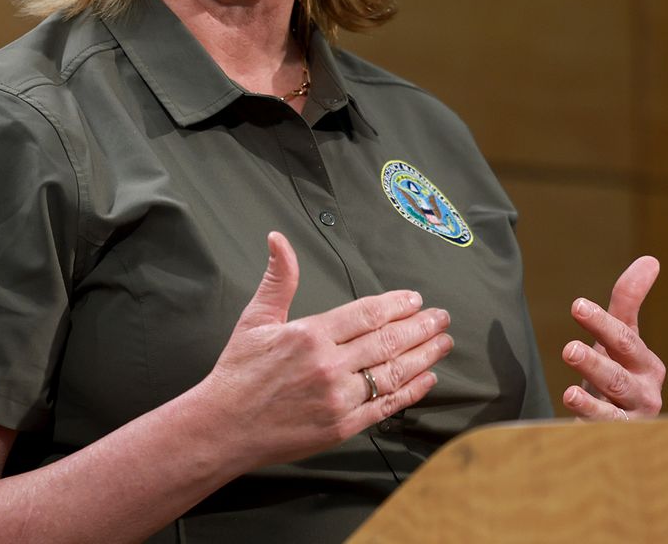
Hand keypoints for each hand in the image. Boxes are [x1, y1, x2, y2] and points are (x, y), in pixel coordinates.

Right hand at [197, 232, 451, 467]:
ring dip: (424, 356)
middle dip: (420, 327)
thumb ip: (278, 279)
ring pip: (393, 373)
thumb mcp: (256, 318)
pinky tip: (428, 379)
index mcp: (309, 335)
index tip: (415, 299)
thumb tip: (278, 239)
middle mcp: (329, 366)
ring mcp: (339, 399)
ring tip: (443, 342)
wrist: (224, 427)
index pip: (366, 314)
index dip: (396, 305)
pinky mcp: (343, 427)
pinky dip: (411, 392)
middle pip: (387, 342)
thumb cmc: (238, 371)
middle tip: (442, 317)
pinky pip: (387, 406)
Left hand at [560, 255, 665, 420]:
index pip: (624, 339)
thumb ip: (628, 302)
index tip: (577, 305)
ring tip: (569, 390)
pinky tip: (569, 407)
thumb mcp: (620, 340)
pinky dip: (587, 420)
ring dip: (590, 396)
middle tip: (569, 349)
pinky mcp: (615, 439)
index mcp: (645, 364)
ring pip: (611, 407)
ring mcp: (631, 420)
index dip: (602, 323)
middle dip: (594, 362)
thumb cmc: (619, 374)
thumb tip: (651, 260)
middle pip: (618, 376)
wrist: (619, 427)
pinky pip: (602, 432)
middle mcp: (644, 392)